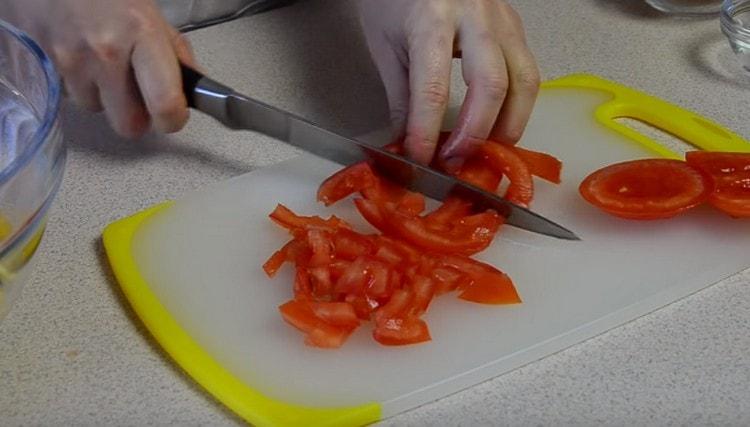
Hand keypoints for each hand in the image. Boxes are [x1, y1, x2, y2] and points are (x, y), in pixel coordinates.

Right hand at [2, 0, 196, 137]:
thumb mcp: (154, 16)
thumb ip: (176, 56)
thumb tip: (190, 94)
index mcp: (143, 35)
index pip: (164, 104)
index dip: (173, 120)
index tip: (172, 116)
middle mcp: (105, 51)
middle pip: (127, 124)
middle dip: (135, 116)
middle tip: (137, 96)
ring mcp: (71, 59)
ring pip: (95, 109)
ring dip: (103, 97)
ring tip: (102, 65)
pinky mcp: (45, 62)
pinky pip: (69, 95)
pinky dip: (79, 85)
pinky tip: (82, 58)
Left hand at [359, 0, 539, 169]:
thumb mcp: (386, 46)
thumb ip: (401, 98)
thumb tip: (409, 147)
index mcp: (431, 18)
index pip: (433, 88)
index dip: (427, 132)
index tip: (421, 161)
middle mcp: (474, 15)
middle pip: (492, 84)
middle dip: (477, 133)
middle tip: (457, 162)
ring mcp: (502, 18)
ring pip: (525, 80)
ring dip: (510, 125)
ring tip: (489, 151)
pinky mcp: (515, 24)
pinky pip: (527, 71)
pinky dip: (517, 105)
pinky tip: (499, 124)